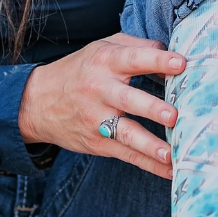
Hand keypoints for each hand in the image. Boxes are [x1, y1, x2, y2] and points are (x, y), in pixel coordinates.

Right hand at [18, 34, 183, 178]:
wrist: (36, 102)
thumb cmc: (80, 70)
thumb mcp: (102, 48)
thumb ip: (138, 46)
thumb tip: (173, 54)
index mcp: (105, 62)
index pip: (133, 58)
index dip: (157, 60)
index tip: (181, 63)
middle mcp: (100, 90)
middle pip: (128, 99)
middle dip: (151, 108)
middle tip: (174, 115)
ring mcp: (97, 119)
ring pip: (126, 133)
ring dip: (149, 144)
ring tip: (170, 154)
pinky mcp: (98, 142)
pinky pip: (127, 154)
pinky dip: (149, 165)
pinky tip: (170, 171)